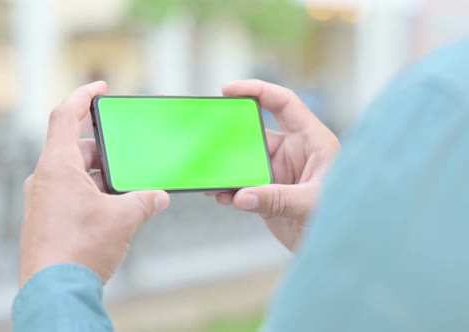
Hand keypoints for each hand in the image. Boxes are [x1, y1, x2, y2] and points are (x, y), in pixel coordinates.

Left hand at [19, 81, 169, 286]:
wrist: (53, 292)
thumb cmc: (81, 249)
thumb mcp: (123, 218)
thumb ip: (144, 200)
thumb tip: (159, 196)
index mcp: (57, 166)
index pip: (64, 116)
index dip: (83, 96)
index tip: (101, 87)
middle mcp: (44, 179)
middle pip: (75, 149)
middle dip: (105, 150)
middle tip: (128, 156)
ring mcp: (41, 201)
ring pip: (73, 175)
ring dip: (99, 178)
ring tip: (126, 191)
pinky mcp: (44, 221)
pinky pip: (68, 196)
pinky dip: (90, 196)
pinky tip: (111, 213)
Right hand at [207, 80, 339, 251]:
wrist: (344, 248)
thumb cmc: (346, 217)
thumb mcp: (313, 204)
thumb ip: (278, 198)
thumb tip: (240, 196)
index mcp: (312, 140)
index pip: (283, 103)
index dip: (257, 90)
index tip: (227, 91)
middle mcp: (294, 152)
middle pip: (256, 133)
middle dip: (231, 134)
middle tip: (208, 139)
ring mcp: (280, 174)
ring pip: (245, 162)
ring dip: (227, 167)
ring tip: (208, 175)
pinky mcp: (269, 194)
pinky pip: (243, 186)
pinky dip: (229, 190)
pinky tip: (220, 196)